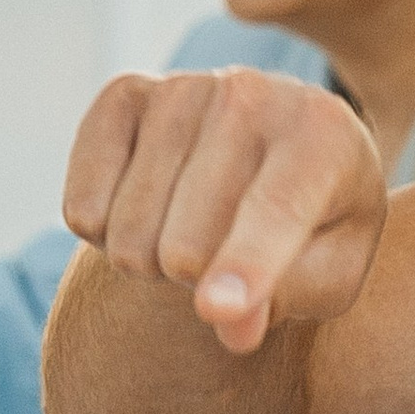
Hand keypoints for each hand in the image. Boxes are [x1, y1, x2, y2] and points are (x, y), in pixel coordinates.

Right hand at [61, 66, 386, 354]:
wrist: (282, 151)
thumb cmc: (317, 222)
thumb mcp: (331, 269)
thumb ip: (290, 298)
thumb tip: (230, 325)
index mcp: (323, 135)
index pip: (276, 209)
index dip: (245, 264)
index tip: (214, 310)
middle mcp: (253, 95)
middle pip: (188, 242)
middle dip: (197, 284)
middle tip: (221, 265)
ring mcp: (184, 87)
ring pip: (129, 228)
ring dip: (151, 261)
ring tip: (189, 236)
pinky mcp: (124, 94)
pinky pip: (83, 204)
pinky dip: (102, 234)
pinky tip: (144, 215)